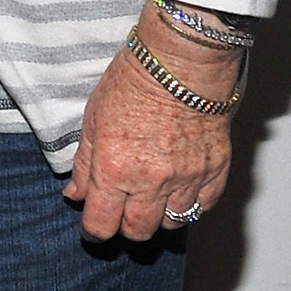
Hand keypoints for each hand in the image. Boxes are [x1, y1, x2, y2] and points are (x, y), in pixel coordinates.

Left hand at [64, 7, 233, 241]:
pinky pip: (203, 206)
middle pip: (137, 231)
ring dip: (159, 216)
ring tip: (152, 197)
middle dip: (125, 227)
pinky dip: (191, 205)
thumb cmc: (134, 79)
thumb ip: (84, 163)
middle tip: (122, 211)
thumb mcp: (93, 118)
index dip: (93, 231)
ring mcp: (186, 178)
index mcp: (115, 170)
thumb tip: (76, 194)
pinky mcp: (215, 169)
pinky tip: (181, 190)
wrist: (182, 59)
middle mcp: (151, 181)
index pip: (101, 225)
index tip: (93, 227)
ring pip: (171, 223)